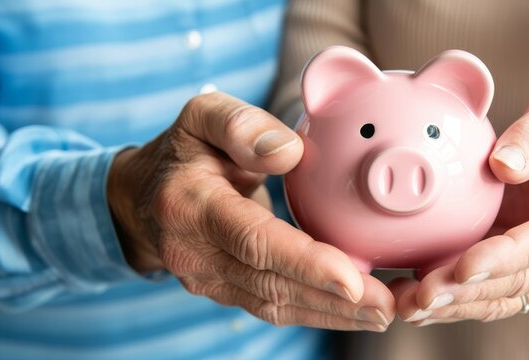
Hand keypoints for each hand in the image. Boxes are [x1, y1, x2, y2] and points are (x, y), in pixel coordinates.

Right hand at [107, 92, 392, 330]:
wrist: (142, 199)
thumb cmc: (184, 151)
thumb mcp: (202, 117)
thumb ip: (241, 125)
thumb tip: (290, 151)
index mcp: (191, 205)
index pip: (254, 241)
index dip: (304, 263)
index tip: (352, 279)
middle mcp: (195, 253)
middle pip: (271, 283)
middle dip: (333, 300)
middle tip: (387, 306)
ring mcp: (207, 280)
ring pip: (276, 304)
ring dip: (332, 314)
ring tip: (382, 313)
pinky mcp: (224, 291)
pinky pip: (273, 307)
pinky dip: (317, 312)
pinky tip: (356, 312)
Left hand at [394, 92, 528, 324]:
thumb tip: (502, 164)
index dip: (503, 259)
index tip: (466, 267)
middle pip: (514, 282)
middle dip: (467, 293)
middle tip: (424, 295)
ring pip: (495, 298)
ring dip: (451, 306)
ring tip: (408, 306)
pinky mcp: (510, 269)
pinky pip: (480, 293)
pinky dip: (447, 303)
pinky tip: (411, 303)